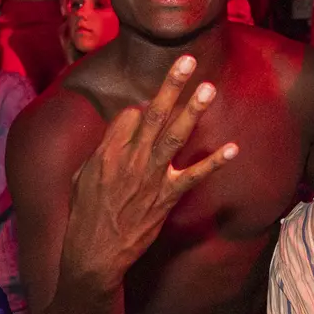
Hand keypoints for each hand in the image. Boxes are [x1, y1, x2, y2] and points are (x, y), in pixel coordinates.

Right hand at [61, 56, 237, 290]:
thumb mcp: (81, 178)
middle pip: (152, 113)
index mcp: (106, 151)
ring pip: (174, 136)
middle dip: (171, 85)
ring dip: (193, 111)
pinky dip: (214, 163)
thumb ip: (101, 153)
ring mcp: (150, 177)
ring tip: (208, 88)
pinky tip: (232, 149)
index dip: (140, 112)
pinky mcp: (166, 197)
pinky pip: (194, 176)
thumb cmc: (84, 216)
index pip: (130, 115)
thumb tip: (116, 137)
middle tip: (187, 60)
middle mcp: (130, 159)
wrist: (94, 253)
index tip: (145, 114)